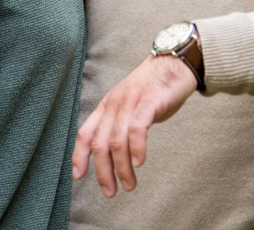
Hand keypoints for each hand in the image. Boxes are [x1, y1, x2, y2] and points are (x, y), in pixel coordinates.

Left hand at [72, 54, 196, 196]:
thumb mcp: (131, 105)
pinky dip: (135, 147)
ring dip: (121, 168)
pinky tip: (139, 162)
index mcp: (108, 105)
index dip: (79, 156)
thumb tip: (117, 152)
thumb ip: (122, 124)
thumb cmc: (156, 87)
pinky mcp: (150, 101)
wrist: (175, 62)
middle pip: (100, 143)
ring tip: (129, 185)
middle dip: (103, 172)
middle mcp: (115, 103)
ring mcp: (131, 101)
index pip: (85, 132)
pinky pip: (137, 127)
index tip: (78, 176)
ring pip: (117, 140)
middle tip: (111, 191)